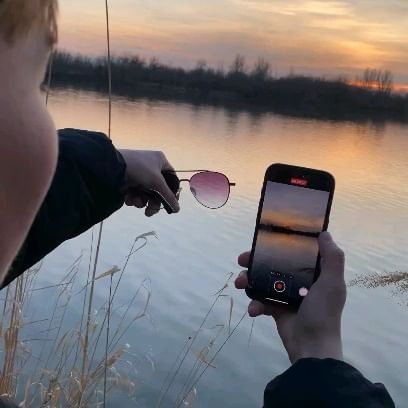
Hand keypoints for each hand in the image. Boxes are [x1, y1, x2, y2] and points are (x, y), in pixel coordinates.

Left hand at [118, 149, 179, 216]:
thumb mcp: (157, 182)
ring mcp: (139, 173)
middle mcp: (150, 166)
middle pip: (158, 189)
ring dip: (141, 201)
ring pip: (146, 193)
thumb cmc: (139, 169)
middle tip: (149, 212)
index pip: (172, 178)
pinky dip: (132, 197)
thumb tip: (177, 209)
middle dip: (153, 201)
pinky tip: (128, 198)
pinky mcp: (128, 180)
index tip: (170, 204)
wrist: (112, 167)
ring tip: (135, 202)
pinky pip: (135, 192)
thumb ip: (168, 196)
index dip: (172, 192)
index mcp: (160, 161)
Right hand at [235, 232, 345, 362]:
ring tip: (240, 284)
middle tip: (241, 259)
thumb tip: (324, 233)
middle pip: (273, 264)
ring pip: (262, 281)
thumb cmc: (323, 312)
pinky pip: (261, 301)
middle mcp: (299, 281)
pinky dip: (255, 304)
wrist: (311, 347)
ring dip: (248, 280)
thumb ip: (333, 259)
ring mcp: (286, 295)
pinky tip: (254, 310)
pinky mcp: (276, 308)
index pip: (294, 252)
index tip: (264, 240)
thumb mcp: (332, 283)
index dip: (279, 245)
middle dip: (254, 261)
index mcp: (313, 273)